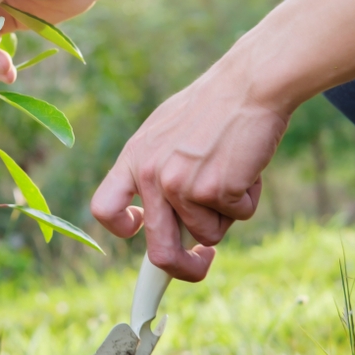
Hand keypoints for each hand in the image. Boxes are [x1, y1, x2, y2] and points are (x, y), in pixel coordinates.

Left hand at [89, 62, 288, 280]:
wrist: (249, 84)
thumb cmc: (214, 107)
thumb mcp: (166, 132)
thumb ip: (156, 170)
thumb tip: (159, 217)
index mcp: (134, 159)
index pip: (104, 209)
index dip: (121, 229)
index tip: (141, 231)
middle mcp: (152, 176)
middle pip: (159, 250)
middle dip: (183, 269)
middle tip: (202, 263)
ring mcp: (182, 185)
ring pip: (209, 233)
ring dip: (227, 212)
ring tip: (234, 169)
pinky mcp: (217, 190)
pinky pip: (239, 216)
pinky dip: (248, 199)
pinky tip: (248, 166)